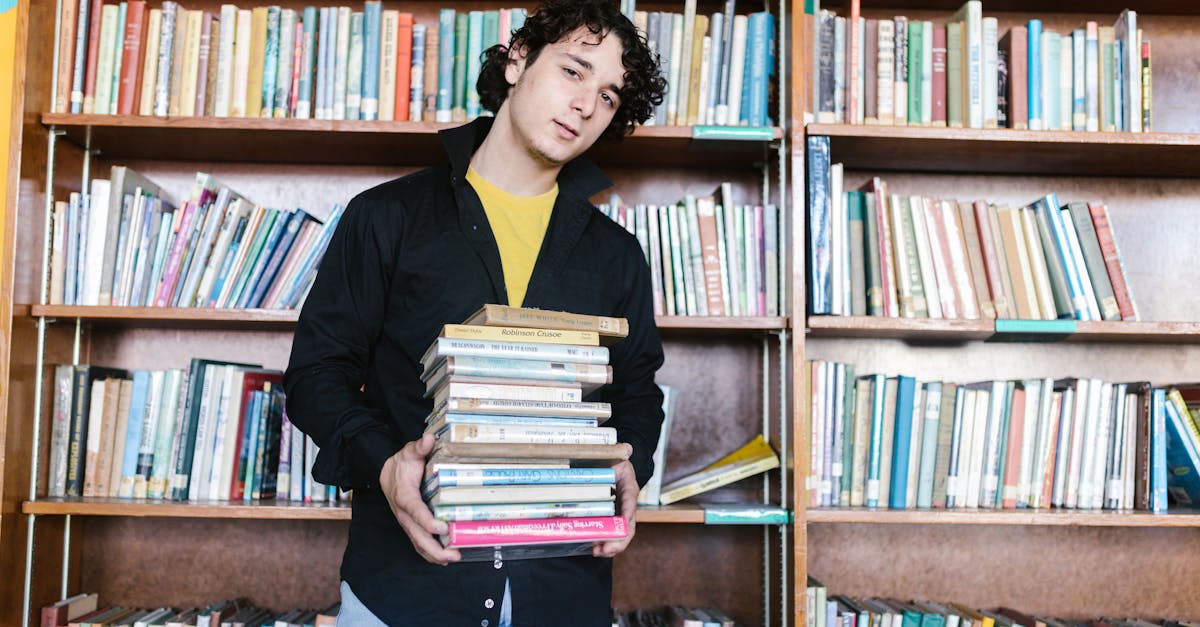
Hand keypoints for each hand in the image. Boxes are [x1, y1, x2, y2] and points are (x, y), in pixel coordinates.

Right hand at [379, 434, 460, 564]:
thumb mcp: (408, 452)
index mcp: (404, 495)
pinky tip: (445, 560)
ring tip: (453, 559)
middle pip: (417, 535)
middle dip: (434, 548)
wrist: (386, 474)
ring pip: (418, 543)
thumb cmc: (401, 464)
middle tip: (453, 554)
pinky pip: (419, 544)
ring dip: (434, 555)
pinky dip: (430, 554)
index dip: (428, 521)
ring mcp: (407, 522)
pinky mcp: (411, 527)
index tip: (442, 527)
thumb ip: (418, 447)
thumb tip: (428, 439)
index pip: (415, 511)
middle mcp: (404, 513)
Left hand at [593, 460, 637, 557]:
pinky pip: (609, 533)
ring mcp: (619, 514)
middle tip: (604, 549)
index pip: (630, 505)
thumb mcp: (619, 454)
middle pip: (628, 527)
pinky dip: (603, 542)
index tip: (621, 527)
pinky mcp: (610, 518)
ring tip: (598, 552)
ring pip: (620, 535)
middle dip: (618, 541)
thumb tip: (627, 447)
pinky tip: (593, 548)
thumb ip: (623, 451)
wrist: (614, 464)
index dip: (626, 518)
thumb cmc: (616, 460)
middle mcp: (627, 505)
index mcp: (629, 489)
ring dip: (610, 546)